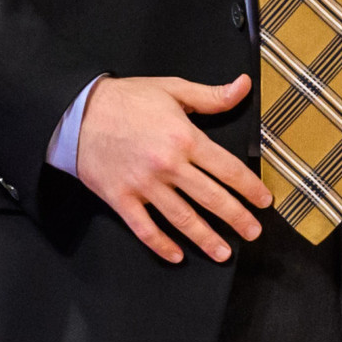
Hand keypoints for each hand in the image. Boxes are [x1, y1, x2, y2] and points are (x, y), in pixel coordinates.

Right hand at [75, 75, 270, 262]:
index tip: (263, 200)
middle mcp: (168, 165)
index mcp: (185, 138)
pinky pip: (144, 228)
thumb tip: (243, 87)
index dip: (249, 187)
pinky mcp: (121, 198)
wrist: (78, 112)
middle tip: (253, 232)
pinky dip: (161, 245)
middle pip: (211, 198)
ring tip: (223, 252)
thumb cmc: (126, 99)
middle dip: (236, 218)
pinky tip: (176, 255)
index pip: (227, 169)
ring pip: (182, 218)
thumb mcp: (173, 89)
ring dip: (205, 238)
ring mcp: (144, 185)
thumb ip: (211, 96)